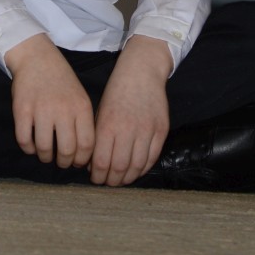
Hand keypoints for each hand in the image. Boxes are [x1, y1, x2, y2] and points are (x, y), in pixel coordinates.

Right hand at [5, 34, 95, 167]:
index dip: (82, 159)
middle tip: (60, 162)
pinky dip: (28, 149)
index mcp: (81, 107)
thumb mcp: (80, 97)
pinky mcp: (22, 109)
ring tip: (45, 155)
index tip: (77, 162)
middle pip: (66, 150)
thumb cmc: (62, 81)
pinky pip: (24, 140)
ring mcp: (41, 109)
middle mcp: (63, 110)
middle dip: (64, 163)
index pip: (87, 144)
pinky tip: (31, 146)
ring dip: (45, 157)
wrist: (37, 58)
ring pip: (44, 148)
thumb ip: (83, 122)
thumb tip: (83, 153)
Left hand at [90, 35, 172, 186]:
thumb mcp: (100, 111)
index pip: (101, 162)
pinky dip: (143, 169)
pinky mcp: (161, 130)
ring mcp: (147, 130)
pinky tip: (136, 171)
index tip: (95, 178)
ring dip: (127, 178)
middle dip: (111, 181)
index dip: (98, 175)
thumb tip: (93, 164)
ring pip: (137, 166)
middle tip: (108, 183)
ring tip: (121, 180)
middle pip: (119, 168)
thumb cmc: (116, 91)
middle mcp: (128, 130)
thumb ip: (98, 137)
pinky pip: (152, 157)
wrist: (142, 72)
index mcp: (108, 125)